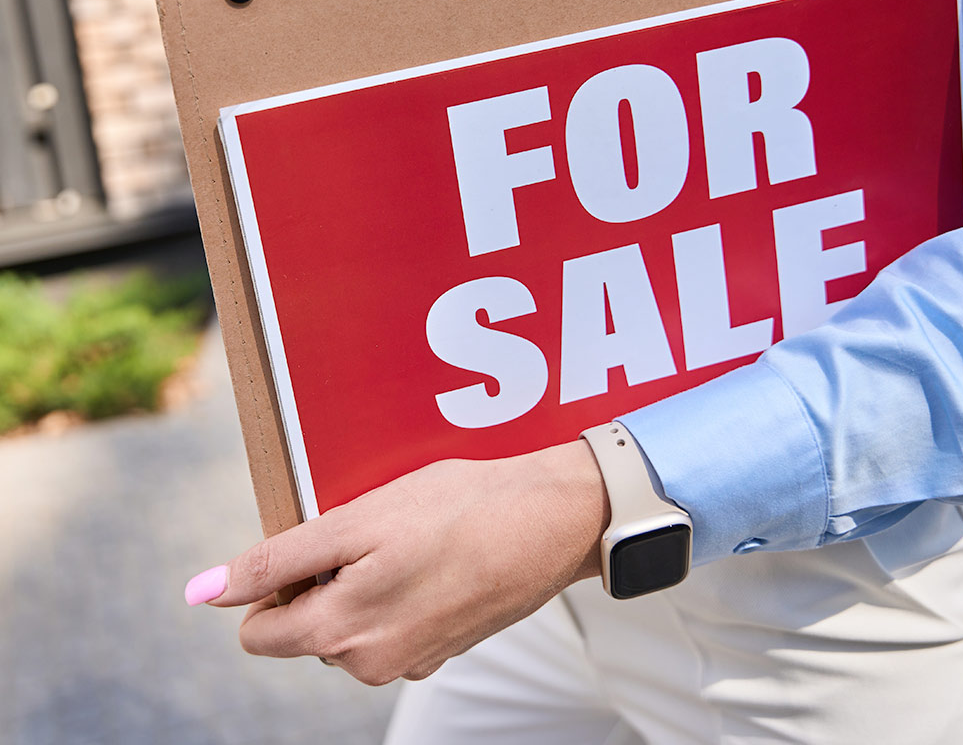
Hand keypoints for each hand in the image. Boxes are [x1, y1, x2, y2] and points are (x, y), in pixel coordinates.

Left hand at [185, 440, 609, 684]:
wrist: (551, 520)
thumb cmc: (459, 509)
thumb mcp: (357, 520)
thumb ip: (276, 561)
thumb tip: (203, 592)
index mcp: (341, 633)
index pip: (259, 631)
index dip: (277, 581)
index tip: (322, 543)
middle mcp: (371, 662)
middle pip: (306, 626)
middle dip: (323, 580)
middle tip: (372, 532)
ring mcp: (410, 659)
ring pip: (350, 622)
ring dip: (362, 582)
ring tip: (407, 539)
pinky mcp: (440, 647)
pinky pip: (391, 622)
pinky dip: (397, 590)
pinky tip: (432, 554)